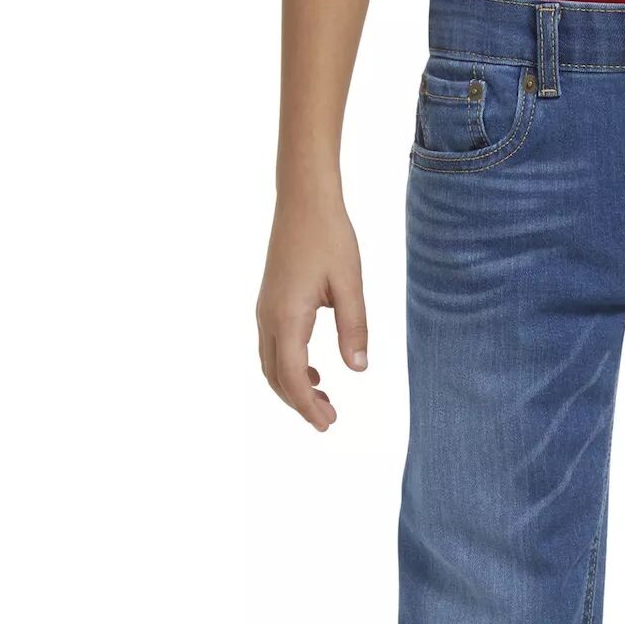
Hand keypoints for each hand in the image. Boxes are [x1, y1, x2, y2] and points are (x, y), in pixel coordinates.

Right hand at [256, 191, 367, 430]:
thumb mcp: (350, 285)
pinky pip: (272, 346)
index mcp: (286, 316)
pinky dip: (288, 367)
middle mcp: (268, 316)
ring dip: (293, 387)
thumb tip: (358, 368)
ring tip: (324, 400)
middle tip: (329, 421)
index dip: (308, 404)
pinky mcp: (270, 302)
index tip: (328, 423)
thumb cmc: (329, 237)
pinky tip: (314, 370)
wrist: (303, 200)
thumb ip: (354, 328)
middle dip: (299, 403)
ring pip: (270, 363)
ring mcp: (265, 309)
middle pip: (275, 376)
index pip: (292, 375)